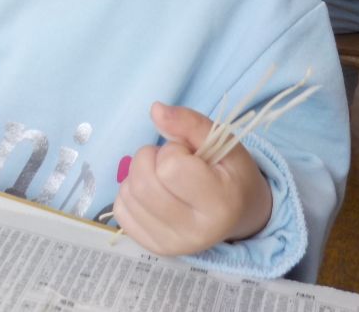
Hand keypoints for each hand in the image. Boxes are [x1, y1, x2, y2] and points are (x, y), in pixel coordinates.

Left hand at [113, 103, 271, 256]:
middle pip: (144, 182)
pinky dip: (130, 193)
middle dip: (149, 159)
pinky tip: (153, 192)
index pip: (171, 166)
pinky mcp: (154, 247)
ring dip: (139, 173)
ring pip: (128, 194)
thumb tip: (155, 110)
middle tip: (170, 161)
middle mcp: (195, 232)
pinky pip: (120, 210)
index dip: (174, 150)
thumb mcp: (222, 142)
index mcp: (219, 204)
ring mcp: (173, 244)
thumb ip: (189, 122)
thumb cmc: (229, 173)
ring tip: (163, 176)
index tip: (189, 155)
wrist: (238, 214)